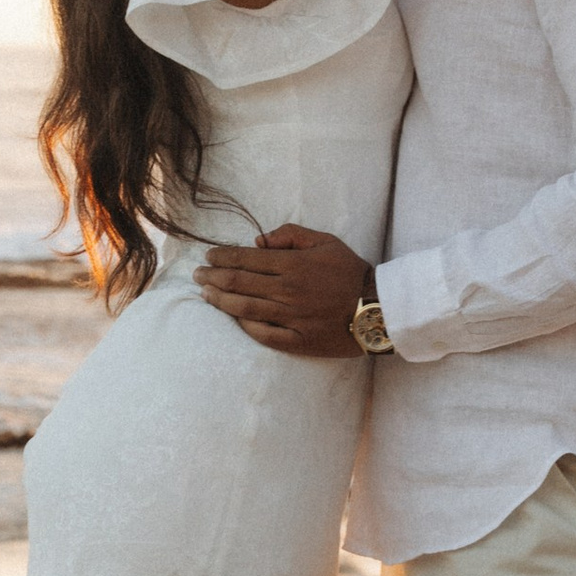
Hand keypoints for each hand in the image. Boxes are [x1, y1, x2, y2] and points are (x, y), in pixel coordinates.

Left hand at [194, 225, 369, 357]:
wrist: (378, 309)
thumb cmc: (350, 272)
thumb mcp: (325, 241)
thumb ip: (291, 235)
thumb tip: (258, 241)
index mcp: (293, 265)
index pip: (246, 259)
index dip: (222, 257)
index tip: (209, 256)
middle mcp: (287, 291)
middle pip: (238, 283)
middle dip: (212, 277)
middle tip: (197, 274)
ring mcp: (290, 318)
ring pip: (243, 308)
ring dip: (219, 300)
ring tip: (204, 294)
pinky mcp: (296, 341)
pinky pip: (262, 334)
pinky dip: (244, 325)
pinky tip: (232, 317)